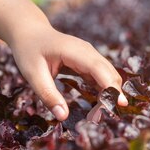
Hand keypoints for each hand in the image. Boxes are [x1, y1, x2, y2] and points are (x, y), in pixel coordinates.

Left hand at [9, 25, 127, 120]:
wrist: (29, 32)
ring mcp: (90, 56)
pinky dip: (104, 90)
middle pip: (109, 72)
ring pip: (108, 75)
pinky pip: (102, 77)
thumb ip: (48, 95)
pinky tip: (100, 104)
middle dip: (113, 93)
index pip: (98, 69)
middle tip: (109, 115)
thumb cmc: (29, 51)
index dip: (110, 85)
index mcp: (74, 51)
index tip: (120, 103)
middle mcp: (87, 52)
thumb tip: (63, 117)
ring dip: (110, 93)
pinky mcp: (88, 62)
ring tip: (103, 113)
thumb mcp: (33, 74)